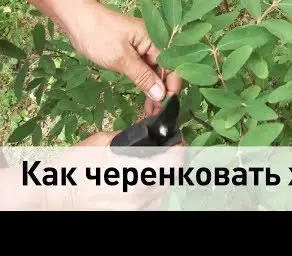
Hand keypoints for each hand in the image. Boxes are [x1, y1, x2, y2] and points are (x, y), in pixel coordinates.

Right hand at [49, 131, 183, 209]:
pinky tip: (139, 180)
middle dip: (172, 160)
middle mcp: (142, 198)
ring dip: (163, 176)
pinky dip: (151, 190)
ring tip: (151, 164)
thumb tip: (150, 133)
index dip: (179, 147)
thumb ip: (132, 138)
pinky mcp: (131, 217)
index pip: (175, 161)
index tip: (174, 139)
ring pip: (163, 192)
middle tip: (164, 148)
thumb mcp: (103, 142)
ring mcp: (137, 211)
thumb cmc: (74, 167)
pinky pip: (150, 202)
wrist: (52, 196)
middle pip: (173, 177)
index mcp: (137, 176)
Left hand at [67, 0, 181, 115]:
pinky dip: (145, 85)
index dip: (172, 86)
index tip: (167, 106)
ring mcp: (143, 49)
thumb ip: (143, 77)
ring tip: (151, 112)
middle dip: (164, 92)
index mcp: (155, 40)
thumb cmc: (99, 35)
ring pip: (155, 74)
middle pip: (165, 71)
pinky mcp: (134, 55)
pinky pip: (145, 71)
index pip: (172, 66)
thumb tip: (161, 95)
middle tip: (158, 114)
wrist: (76, 20)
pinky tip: (146, 100)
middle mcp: (154, 44)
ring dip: (155, 91)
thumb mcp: (121, 59)